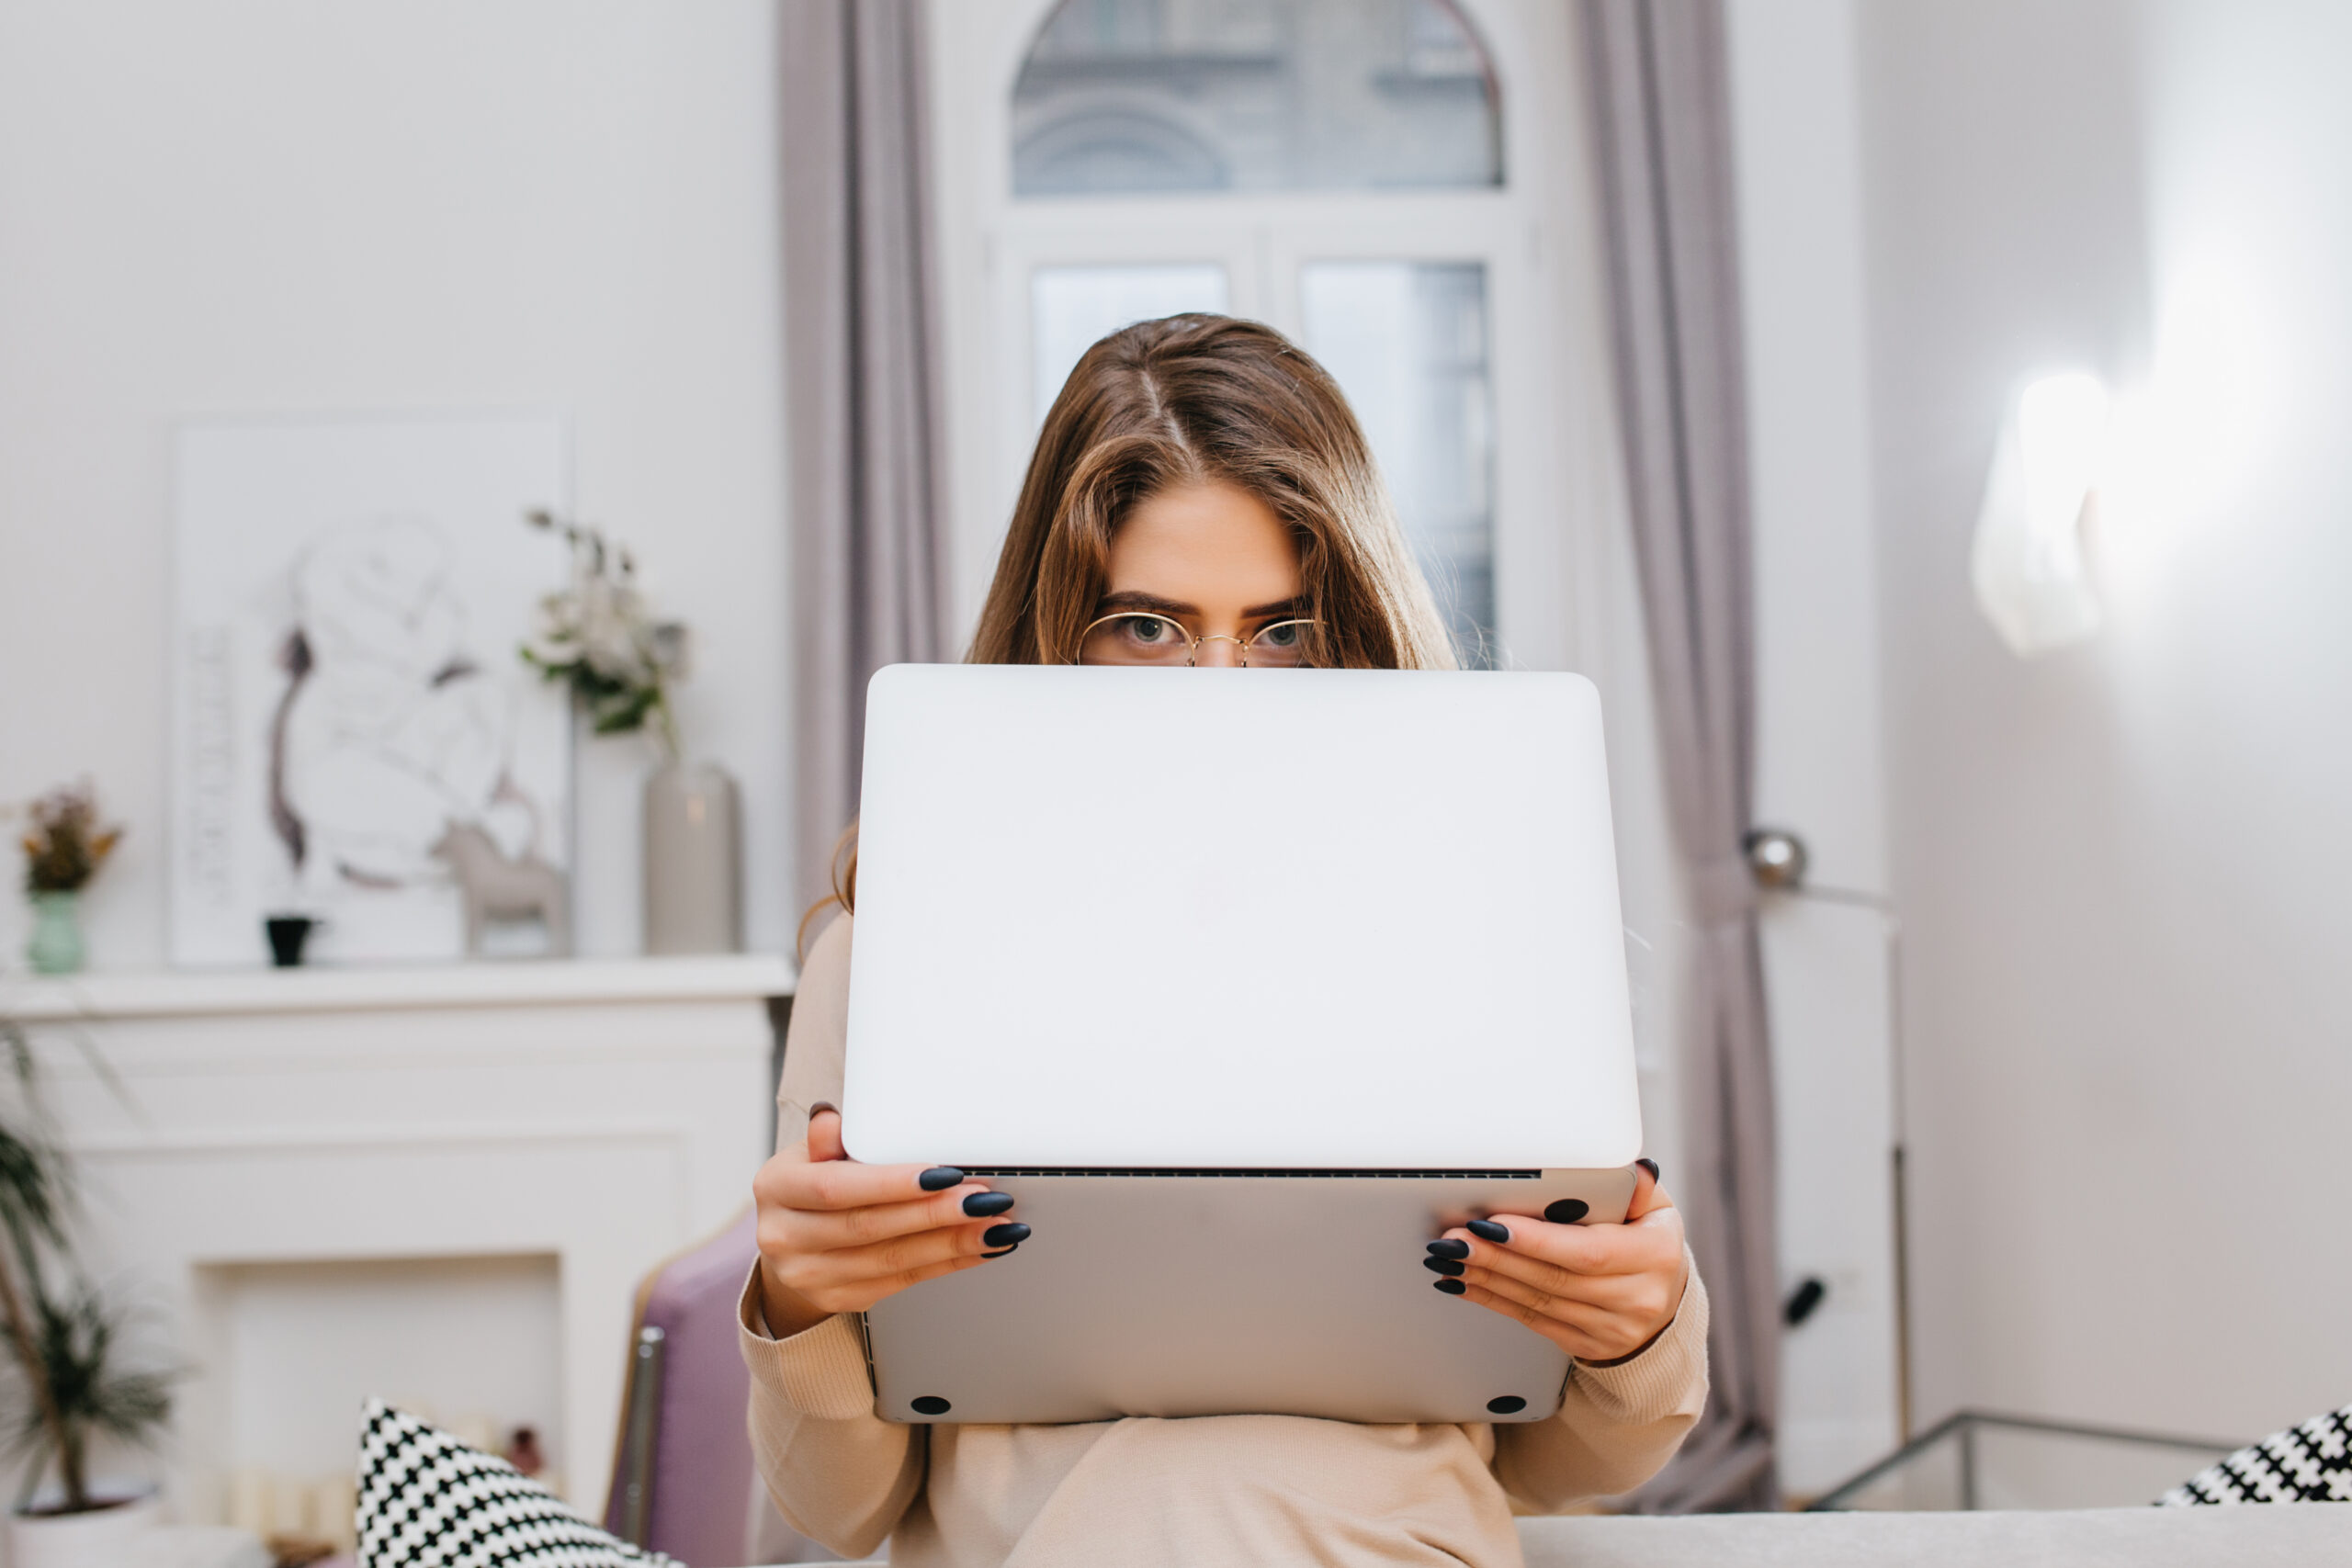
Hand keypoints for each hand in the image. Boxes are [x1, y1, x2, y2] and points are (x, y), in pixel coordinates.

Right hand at [752, 1108, 1026, 1338]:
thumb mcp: (812, 1151)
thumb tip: (833, 1120)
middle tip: (984, 1199)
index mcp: (777, 1188)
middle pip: (869, 1227)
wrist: (791, 1241)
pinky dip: (948, 1263)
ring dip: (953, 1242)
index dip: (892, 1183)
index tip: (944, 1173)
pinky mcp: (839, 1299)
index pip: (835, 1187)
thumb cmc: (812, 1183)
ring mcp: (809, 1275)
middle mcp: (784, 1237)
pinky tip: (981, 1247)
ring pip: (892, 1260)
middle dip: (935, 1214)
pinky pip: (903, 1281)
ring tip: (996, 1225)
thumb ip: (828, 1139)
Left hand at [1425, 1161, 1686, 1363]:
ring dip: (1486, 1278)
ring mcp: (1610, 1328)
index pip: (1588, 1251)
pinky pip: (1531, 1320)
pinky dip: (1492, 1299)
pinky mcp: (1584, 1344)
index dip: (1537, 1240)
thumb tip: (1627, 1167)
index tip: (1494, 1224)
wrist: (1665, 1310)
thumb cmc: (1651, 1247)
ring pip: (1536, 1301)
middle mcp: (1636, 1298)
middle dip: (1497, 1256)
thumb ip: (1635, 1188)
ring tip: (1449, 1256)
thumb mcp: (1656, 1211)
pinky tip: (1463, 1283)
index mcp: (1654, 1256)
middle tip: (1456, 1238)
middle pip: (1554, 1278)